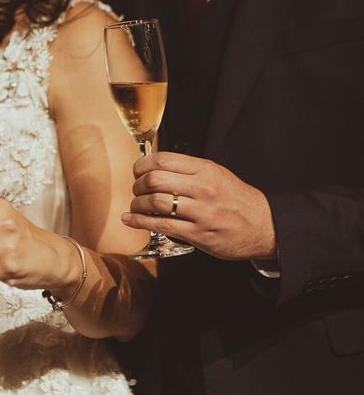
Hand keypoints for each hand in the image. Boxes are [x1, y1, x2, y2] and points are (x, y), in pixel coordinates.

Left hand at [122, 152, 276, 260]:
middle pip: (154, 180)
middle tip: (136, 190)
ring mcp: (201, 212)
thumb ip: (188, 170)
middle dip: (137, 185)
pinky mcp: (198, 234)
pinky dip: (139, 222)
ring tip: (135, 207)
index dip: (142, 165)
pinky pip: (161, 226)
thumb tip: (154, 167)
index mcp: (205, 169)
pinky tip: (130, 220)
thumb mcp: (216, 174)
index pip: (162, 160)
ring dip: (137, 205)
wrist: (264, 226)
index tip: (137, 172)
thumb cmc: (235, 199)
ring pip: (154, 203)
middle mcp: (202, 188)